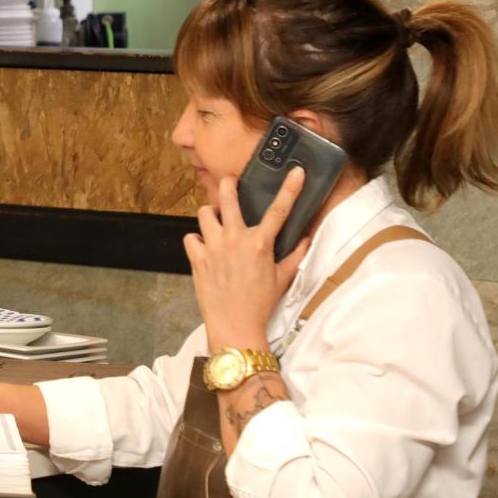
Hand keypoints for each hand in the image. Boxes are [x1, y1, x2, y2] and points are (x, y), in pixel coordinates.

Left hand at [185, 168, 309, 348]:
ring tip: (216, 220)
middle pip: (227, 198)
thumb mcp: (282, 278)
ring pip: (204, 213)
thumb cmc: (261, 303)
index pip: (279, 210)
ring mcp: (213, 247)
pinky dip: (196, 239)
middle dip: (227, 184)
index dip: (290, 188)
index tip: (296, 171)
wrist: (235, 325)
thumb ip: (294, 255)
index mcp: (259, 244)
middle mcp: (235, 239)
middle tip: (230, 182)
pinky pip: (190, 237)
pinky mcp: (196, 258)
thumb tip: (306, 238)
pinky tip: (204, 246)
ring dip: (211, 213)